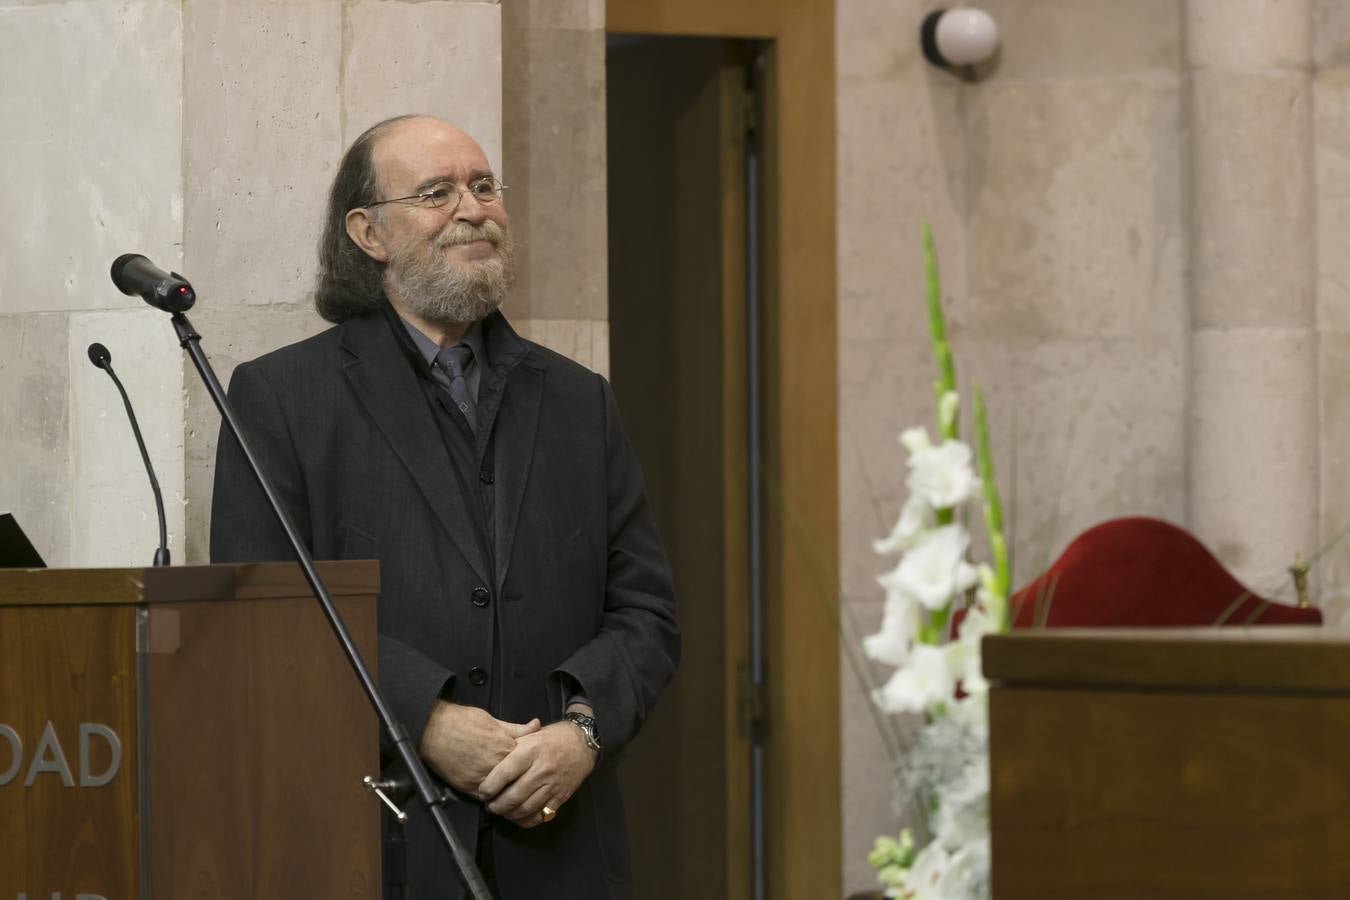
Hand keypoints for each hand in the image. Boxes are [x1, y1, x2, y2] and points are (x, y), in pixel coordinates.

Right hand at [418, 701, 539, 795]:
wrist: (433, 729)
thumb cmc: (461, 721)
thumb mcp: (493, 719)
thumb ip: (516, 728)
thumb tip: (535, 725)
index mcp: (504, 746)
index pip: (526, 762)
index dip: (530, 764)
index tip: (531, 765)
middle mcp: (494, 764)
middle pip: (516, 779)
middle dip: (521, 780)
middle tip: (524, 781)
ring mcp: (481, 777)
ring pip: (503, 791)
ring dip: (507, 791)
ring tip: (511, 790)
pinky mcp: (467, 786)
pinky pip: (485, 797)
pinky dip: (491, 797)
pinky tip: (495, 795)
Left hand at [476, 718, 597, 827]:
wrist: (582, 744)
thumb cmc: (551, 738)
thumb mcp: (530, 735)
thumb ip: (510, 747)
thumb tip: (488, 760)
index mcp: (531, 751)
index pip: (505, 773)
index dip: (490, 786)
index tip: (482, 792)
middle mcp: (542, 769)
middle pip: (514, 796)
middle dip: (496, 805)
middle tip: (489, 805)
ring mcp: (552, 785)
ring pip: (525, 809)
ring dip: (509, 814)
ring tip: (501, 811)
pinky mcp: (561, 797)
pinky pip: (540, 816)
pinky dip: (526, 820)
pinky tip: (518, 817)